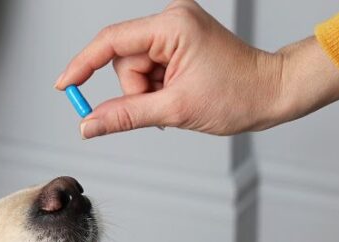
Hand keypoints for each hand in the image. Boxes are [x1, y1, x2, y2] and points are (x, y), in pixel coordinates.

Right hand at [55, 0, 338, 137]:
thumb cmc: (239, 95)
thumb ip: (125, 116)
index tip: (64, 86)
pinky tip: (179, 94)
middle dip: (136, 90)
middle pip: (123, 60)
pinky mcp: (180, 41)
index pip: (111, 42)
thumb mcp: (175, 110)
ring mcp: (176, 29)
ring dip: (148, 92)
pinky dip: (157, 88)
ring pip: (135, 68)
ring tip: (178, 101)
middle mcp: (172, 19)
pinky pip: (150, 67)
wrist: (273, 92)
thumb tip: (89, 124)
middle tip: (164, 106)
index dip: (83, 65)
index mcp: (172, 26)